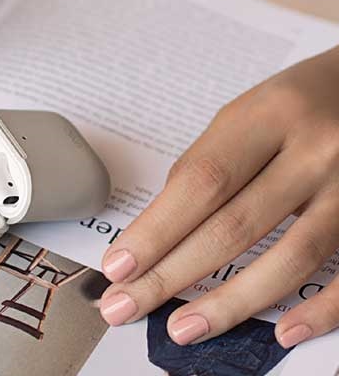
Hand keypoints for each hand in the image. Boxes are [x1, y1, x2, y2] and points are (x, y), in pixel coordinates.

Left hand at [100, 47, 338, 348]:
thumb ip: (210, 164)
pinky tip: (282, 333)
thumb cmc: (296, 102)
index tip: (118, 265)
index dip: (157, 229)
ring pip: (290, 258)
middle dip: (172, 274)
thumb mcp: (246, 113)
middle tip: (126, 305)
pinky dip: (319, 310)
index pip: (201, 181)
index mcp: (268, 115)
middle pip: (234, 225)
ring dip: (229, 303)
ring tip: (183, 329)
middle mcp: (314, 149)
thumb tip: (164, 226)